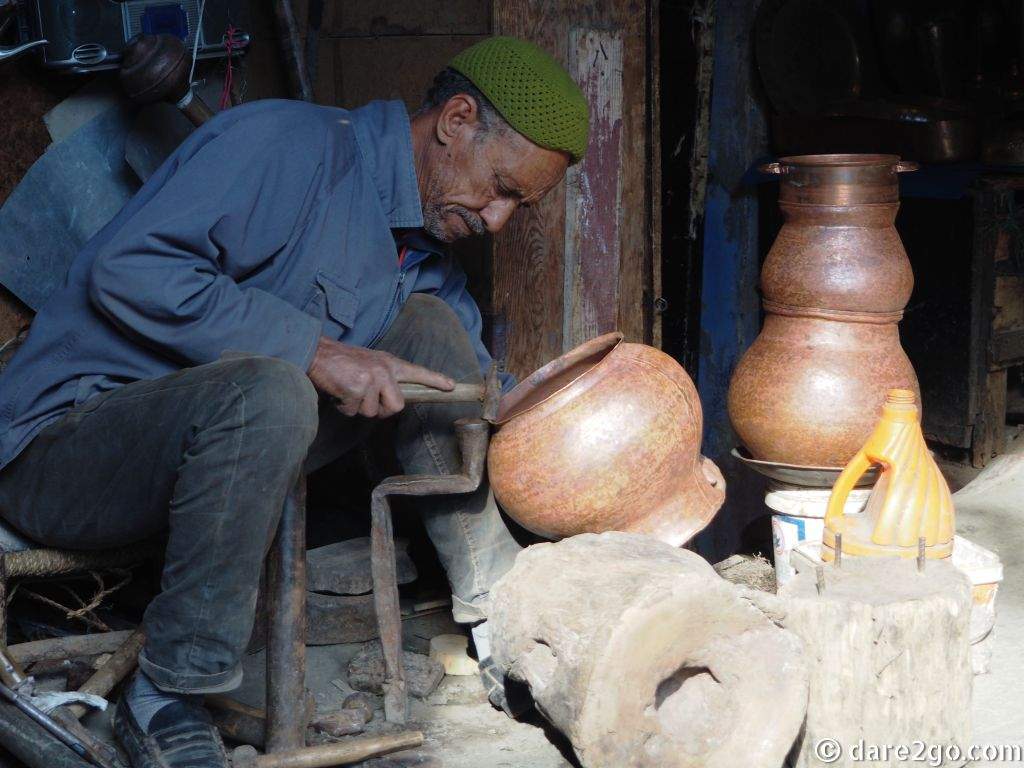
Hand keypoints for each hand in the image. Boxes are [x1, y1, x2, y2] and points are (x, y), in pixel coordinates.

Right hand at [307, 337, 453, 417]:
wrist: (317, 353)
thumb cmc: (342, 361)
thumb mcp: (369, 363)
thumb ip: (384, 379)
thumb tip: (391, 402)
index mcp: (389, 363)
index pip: (417, 372)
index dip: (435, 380)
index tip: (451, 386)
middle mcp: (384, 370)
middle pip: (396, 407)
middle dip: (380, 410)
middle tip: (364, 399)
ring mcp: (371, 379)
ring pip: (371, 412)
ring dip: (356, 407)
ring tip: (347, 389)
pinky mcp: (356, 388)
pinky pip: (353, 412)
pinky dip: (343, 407)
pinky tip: (338, 391)